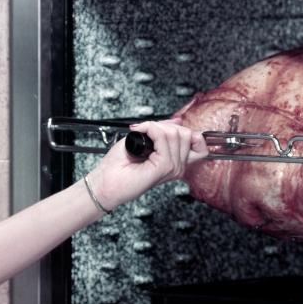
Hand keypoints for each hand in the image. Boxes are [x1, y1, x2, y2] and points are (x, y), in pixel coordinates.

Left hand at [84, 119, 207, 211]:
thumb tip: (177, 121)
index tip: (169, 127)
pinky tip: (140, 134)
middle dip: (165, 126)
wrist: (103, 182)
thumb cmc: (117, 167)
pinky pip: (164, 138)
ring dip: (154, 127)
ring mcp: (172, 168)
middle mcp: (177, 167)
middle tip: (147, 131)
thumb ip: (162, 131)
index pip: (199, 142)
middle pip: (187, 134)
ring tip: (141, 135)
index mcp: (175, 162)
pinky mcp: (163, 167)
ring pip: (175, 134)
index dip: (185, 130)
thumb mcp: (143, 140)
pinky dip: (150, 130)